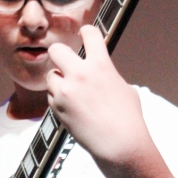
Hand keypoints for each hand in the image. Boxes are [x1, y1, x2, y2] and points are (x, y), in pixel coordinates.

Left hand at [47, 24, 150, 166]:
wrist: (118, 144)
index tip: (84, 34)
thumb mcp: (124, 88)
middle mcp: (80, 74)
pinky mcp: (57, 108)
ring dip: (58, 81)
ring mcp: (66, 91)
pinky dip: (58, 99)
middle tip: (65, 62)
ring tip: (72, 93)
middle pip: (56, 50)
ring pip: (50, 76)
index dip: (86, 32)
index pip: (89, 34)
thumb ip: (107, 75)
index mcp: (101, 65)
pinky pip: (51, 96)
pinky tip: (71, 107)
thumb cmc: (128, 118)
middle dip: (60, 54)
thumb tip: (99, 73)